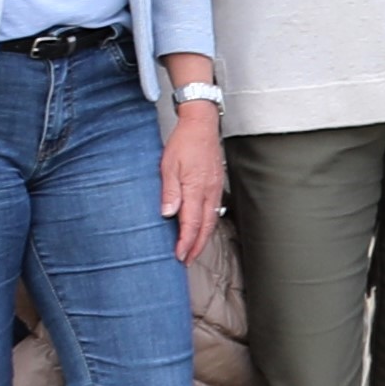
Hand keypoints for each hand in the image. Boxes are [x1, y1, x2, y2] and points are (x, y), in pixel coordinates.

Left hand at [161, 92, 225, 261]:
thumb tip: (168, 213)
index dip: (186, 241)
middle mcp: (209, 191)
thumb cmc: (184, 142)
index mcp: (196, 187)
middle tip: (187, 260)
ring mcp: (215, 188)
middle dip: (196, 246)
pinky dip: (208, 224)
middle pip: (206, 226)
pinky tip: (202, 228)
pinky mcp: (216, 184)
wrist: (201, 124)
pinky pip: (214, 210)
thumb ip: (170, 191)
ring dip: (203, 238)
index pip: (192, 222)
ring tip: (193, 250)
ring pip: (212, 220)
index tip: (179, 255)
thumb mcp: (168, 164)